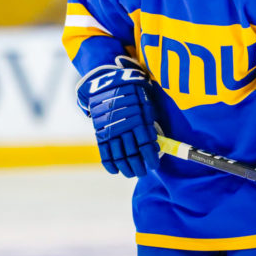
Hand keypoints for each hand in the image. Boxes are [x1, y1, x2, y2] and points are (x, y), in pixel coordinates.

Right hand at [78, 57, 159, 177]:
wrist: (106, 81)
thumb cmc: (131, 91)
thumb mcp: (144, 100)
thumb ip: (149, 120)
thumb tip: (156, 141)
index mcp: (137, 119)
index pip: (146, 146)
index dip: (150, 159)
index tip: (154, 165)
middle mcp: (123, 127)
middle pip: (133, 155)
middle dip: (139, 167)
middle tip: (143, 172)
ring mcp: (110, 131)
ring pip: (119, 157)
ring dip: (126, 168)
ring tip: (132, 173)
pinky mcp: (99, 132)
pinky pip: (104, 152)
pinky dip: (110, 164)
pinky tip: (115, 170)